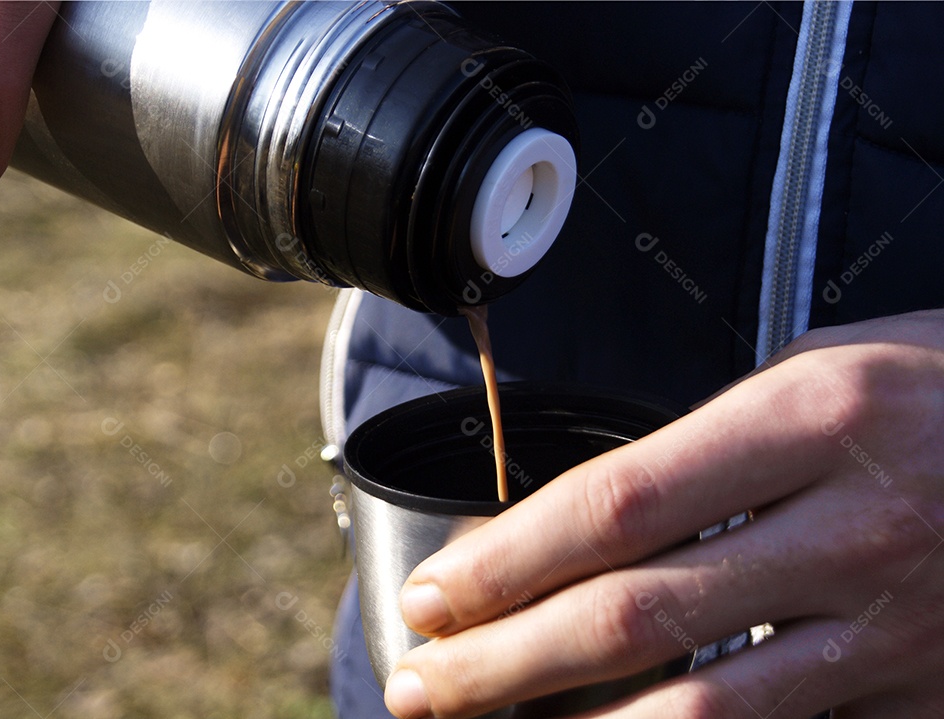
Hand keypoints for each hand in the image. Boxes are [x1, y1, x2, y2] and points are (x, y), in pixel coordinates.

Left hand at [384, 309, 943, 717]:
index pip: (618, 503)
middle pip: (637, 613)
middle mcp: (852, 524)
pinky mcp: (924, 693)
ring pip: (708, 706)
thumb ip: (715, 447)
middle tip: (423, 681)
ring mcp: (896, 623)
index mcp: (814, 416)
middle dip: (508, 659)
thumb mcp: (831, 373)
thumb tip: (594, 521)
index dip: (509, 557)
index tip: (437, 593)